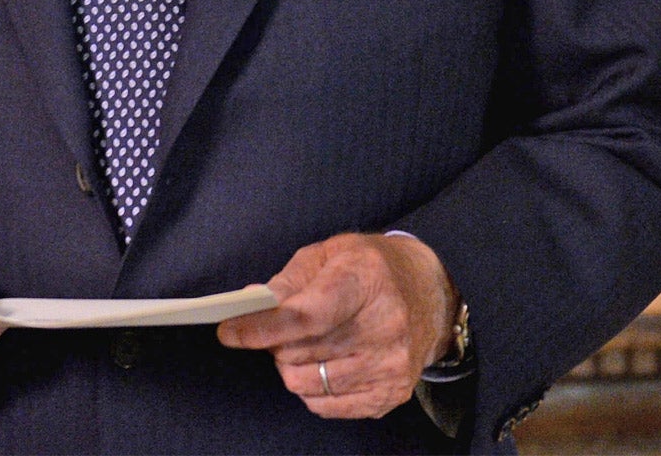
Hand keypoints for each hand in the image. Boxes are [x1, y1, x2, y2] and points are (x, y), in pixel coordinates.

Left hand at [217, 232, 456, 419]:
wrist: (432, 295)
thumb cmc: (372, 268)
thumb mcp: (330, 253)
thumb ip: (289, 280)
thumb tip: (251, 306)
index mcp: (365, 280)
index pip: (306, 316)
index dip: (262, 327)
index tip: (229, 331)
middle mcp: (384, 326)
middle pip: (299, 353)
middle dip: (275, 342)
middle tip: (283, 327)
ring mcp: (390, 366)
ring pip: (305, 383)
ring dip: (291, 366)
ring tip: (306, 344)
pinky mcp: (390, 395)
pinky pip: (325, 406)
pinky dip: (311, 388)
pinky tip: (324, 364)